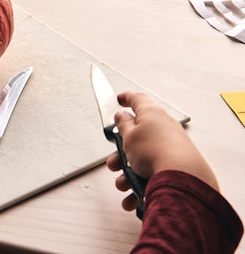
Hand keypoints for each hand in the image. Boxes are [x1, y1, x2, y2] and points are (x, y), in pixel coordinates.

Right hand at [106, 91, 217, 211]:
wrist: (182, 178)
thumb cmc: (155, 152)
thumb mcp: (129, 136)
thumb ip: (123, 125)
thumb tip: (121, 116)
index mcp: (152, 115)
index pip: (137, 100)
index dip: (126, 98)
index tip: (119, 99)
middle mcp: (163, 129)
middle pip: (136, 137)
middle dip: (121, 153)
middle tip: (114, 162)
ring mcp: (171, 148)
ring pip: (142, 160)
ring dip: (128, 174)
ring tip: (123, 184)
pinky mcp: (176, 166)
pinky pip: (152, 175)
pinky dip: (140, 186)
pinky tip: (133, 197)